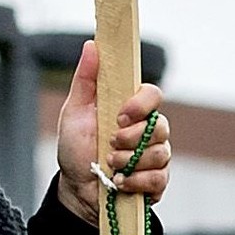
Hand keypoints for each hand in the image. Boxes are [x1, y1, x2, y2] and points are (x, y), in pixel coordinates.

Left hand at [53, 44, 172, 227]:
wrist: (76, 189)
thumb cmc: (76, 149)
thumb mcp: (74, 112)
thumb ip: (85, 80)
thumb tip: (92, 45)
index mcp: (131, 110)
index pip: (153, 95)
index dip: (141, 105)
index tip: (120, 116)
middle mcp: (148, 131)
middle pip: (160, 126)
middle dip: (132, 138)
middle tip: (110, 145)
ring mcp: (155, 156)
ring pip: (161, 153)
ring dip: (130, 161)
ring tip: (110, 166)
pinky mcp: (157, 181)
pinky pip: (159, 178)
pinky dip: (136, 181)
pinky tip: (120, 182)